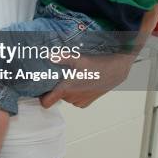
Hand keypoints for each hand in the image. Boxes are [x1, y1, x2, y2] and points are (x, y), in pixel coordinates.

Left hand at [40, 0, 157, 108]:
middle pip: (57, 96)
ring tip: (74, 78)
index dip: (42, 97)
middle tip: (62, 76)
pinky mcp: (87, 102)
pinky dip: (76, 94)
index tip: (41, 90)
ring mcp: (80, 101)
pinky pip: (76, 101)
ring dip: (68, 91)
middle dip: (58, 88)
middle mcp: (72, 98)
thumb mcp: (78, 58)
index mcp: (66, 88)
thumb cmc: (97, 65)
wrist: (116, 70)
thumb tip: (49, 55)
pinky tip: (82, 83)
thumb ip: (62, 58)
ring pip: (67, 98)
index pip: (46, 102)